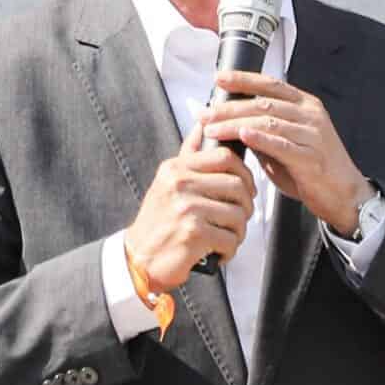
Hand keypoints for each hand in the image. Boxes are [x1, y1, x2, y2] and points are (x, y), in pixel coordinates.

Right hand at [125, 121, 254, 287]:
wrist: (138, 260)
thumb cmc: (157, 222)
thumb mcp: (166, 183)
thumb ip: (187, 155)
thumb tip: (200, 124)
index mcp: (175, 169)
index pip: (224, 157)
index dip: (244, 173)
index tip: (245, 189)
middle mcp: (179, 185)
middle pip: (237, 185)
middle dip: (246, 206)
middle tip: (240, 218)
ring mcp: (186, 208)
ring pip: (237, 214)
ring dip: (238, 232)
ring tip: (227, 238)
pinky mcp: (193, 234)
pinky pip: (230, 239)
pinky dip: (229, 250)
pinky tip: (218, 253)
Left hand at [200, 70, 366, 234]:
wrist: (344, 195)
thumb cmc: (311, 169)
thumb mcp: (286, 143)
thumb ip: (263, 131)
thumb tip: (231, 122)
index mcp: (305, 105)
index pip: (271, 85)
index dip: (244, 79)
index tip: (219, 79)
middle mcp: (310, 115)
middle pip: (264, 103)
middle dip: (230, 106)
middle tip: (205, 112)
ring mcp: (313, 135)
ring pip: (268, 121)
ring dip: (236, 123)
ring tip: (213, 128)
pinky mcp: (311, 157)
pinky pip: (282, 144)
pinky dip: (260, 138)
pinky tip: (242, 136)